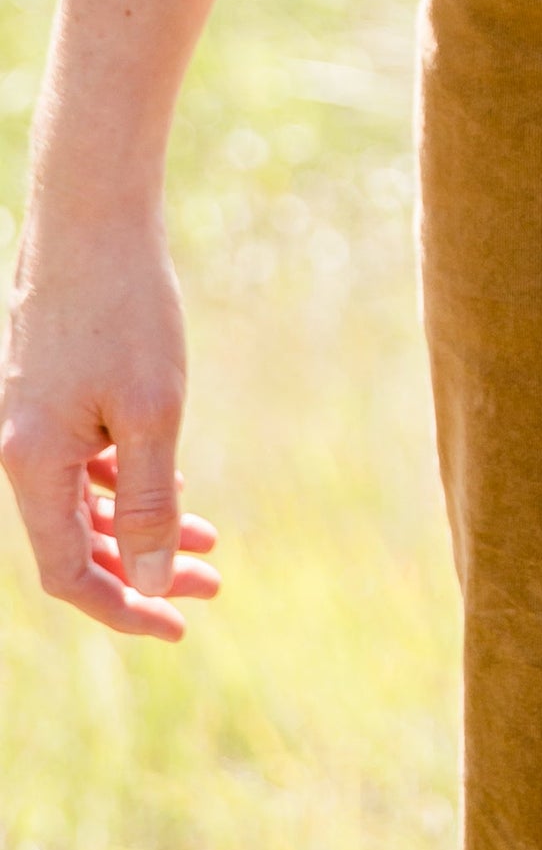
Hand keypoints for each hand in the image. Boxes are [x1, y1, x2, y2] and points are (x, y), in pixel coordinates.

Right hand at [1, 200, 218, 639]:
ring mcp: (31, 421)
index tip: (182, 626)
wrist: (93, 223)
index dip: (124, 608)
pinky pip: (82, 463)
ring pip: (84, 501)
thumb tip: (144, 579)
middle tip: (214, 583)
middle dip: (144, 569)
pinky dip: (124, 482)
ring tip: (207, 541)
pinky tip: (172, 483)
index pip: (70, 573)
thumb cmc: (125, 313)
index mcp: (33, 466)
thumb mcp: (152, 414)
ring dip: (141, 525)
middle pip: (79, 542)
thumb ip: (146, 502)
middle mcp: (18, 450)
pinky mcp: (49, 394)